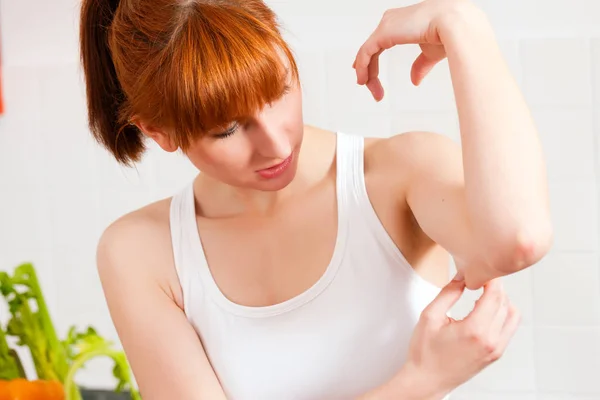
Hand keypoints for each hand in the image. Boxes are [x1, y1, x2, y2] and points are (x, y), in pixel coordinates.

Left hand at [352, 0, 482, 100]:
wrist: (454, 23)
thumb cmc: (448, 32)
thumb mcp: (431, 53)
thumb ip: (420, 66)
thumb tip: (414, 81)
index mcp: (401, 22)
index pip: (379, 42)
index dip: (372, 60)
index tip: (369, 76)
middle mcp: (390, 21)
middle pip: (372, 48)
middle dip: (370, 70)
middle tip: (374, 91)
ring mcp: (386, 25)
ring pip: (367, 52)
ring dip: (367, 73)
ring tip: (371, 90)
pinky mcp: (383, 32)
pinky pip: (365, 52)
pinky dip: (362, 67)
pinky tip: (364, 80)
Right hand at [402, 276, 519, 396]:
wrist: (427, 380)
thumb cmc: (425, 353)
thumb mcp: (430, 316)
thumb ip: (448, 292)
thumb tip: (461, 276)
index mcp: (475, 330)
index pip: (494, 295)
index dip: (491, 278)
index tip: (481, 269)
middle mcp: (491, 341)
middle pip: (505, 303)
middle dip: (495, 287)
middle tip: (480, 278)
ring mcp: (496, 349)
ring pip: (512, 315)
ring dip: (501, 300)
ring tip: (483, 294)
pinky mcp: (495, 354)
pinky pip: (508, 328)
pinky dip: (501, 314)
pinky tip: (484, 310)